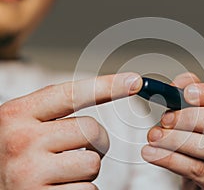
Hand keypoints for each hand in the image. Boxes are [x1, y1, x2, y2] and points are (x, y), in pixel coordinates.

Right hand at [0, 73, 141, 189]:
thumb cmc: (11, 154)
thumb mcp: (21, 124)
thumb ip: (50, 109)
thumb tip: (101, 90)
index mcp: (17, 114)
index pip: (71, 94)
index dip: (107, 85)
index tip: (134, 81)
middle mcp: (22, 140)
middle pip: (92, 130)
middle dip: (96, 141)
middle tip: (80, 149)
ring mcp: (30, 172)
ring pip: (93, 162)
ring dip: (87, 168)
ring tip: (65, 171)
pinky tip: (60, 188)